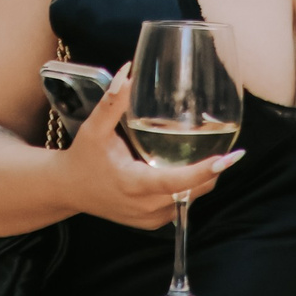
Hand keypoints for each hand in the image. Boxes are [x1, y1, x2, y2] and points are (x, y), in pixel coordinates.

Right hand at [62, 64, 237, 228]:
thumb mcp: (94, 129)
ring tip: (203, 159)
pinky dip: (187, 190)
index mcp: (133, 184)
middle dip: (212, 171)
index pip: (177, 181)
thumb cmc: (82, 158)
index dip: (205, 170)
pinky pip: (180, 205)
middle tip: (226, 151)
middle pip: (194, 190)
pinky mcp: (152, 223)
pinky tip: (181, 173)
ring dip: (201, 181)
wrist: (67, 190)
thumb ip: (113, 102)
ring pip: (191, 199)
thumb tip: (128, 72)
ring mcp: (150, 218)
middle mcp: (145, 206)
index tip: (229, 158)